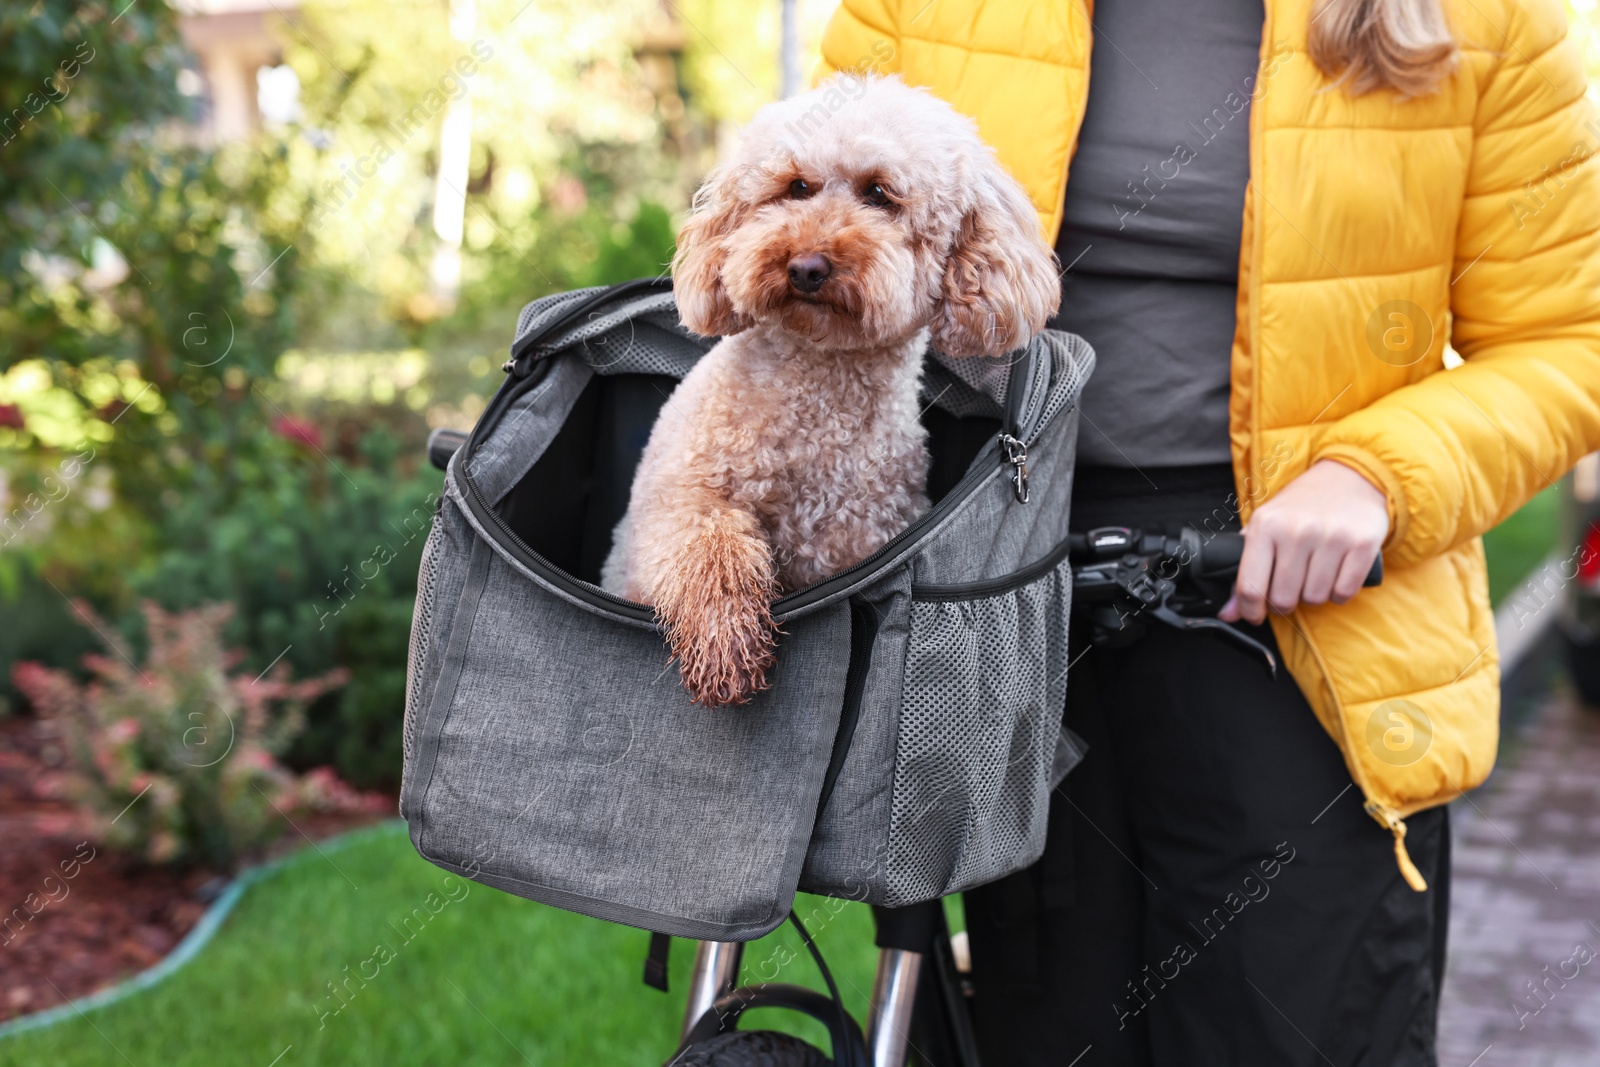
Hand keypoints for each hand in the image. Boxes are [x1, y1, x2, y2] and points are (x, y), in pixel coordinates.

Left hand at [1218, 459, 1388, 624]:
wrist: (1348, 477)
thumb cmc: (1301, 507)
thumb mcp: (1266, 528)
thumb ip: (1246, 571)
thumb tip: (1229, 614)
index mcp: (1265, 525)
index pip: (1250, 586)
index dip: (1250, 611)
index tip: (1254, 616)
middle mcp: (1297, 530)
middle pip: (1284, 598)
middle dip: (1285, 603)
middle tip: (1290, 588)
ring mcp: (1331, 536)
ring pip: (1315, 598)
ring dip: (1313, 596)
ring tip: (1313, 575)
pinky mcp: (1362, 543)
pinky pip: (1344, 592)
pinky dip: (1338, 593)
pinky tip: (1334, 576)